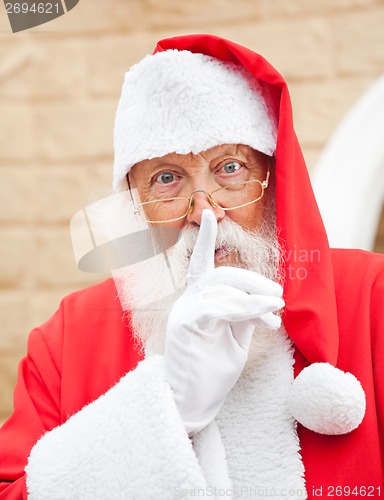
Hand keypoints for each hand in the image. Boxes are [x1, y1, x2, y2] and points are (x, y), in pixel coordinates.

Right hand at [164, 210, 283, 434]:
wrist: (192, 402)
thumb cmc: (212, 369)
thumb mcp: (235, 337)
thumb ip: (245, 314)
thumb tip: (266, 300)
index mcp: (198, 300)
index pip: (200, 263)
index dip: (204, 238)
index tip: (208, 214)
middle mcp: (188, 300)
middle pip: (221, 274)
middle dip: (253, 280)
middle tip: (278, 295)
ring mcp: (184, 311)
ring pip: (223, 288)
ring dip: (255, 297)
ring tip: (277, 310)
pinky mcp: (185, 324)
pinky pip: (219, 307)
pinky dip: (247, 309)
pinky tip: (267, 317)